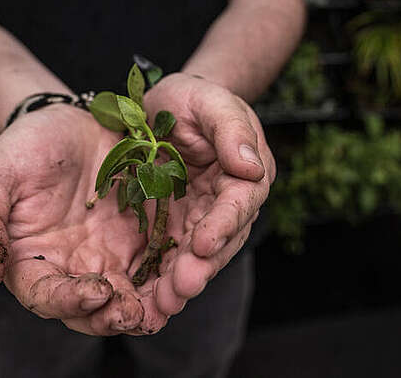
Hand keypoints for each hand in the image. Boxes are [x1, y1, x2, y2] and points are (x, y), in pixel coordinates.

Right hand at [0, 105, 167, 335]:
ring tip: (164, 305)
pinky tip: (184, 275)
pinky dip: (165, 279)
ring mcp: (104, 255)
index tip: (96, 292)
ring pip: (124, 298)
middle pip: (87, 311)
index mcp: (29, 260)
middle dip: (111, 317)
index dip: (68, 301)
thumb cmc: (21, 147)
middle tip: (134, 313)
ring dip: (143, 308)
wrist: (67, 118)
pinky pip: (152, 268)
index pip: (45, 296)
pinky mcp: (136, 239)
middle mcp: (68, 267)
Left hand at [138, 73, 274, 315]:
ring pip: (197, 256)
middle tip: (181, 286)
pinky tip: (148, 302)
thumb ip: (230, 128)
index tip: (204, 244)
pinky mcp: (174, 228)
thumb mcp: (207, 99)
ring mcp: (201, 218)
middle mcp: (229, 201)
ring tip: (163, 303)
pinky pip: (171, 256)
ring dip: (182, 280)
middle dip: (202, 265)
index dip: (223, 225)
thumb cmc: (190, 96)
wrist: (163, 106)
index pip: (239, 202)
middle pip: (221, 239)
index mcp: (246, 171)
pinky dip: (161, 278)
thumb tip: (252, 166)